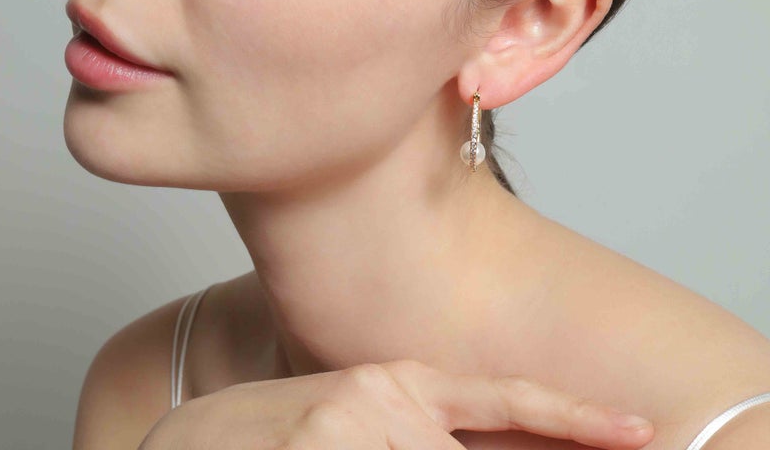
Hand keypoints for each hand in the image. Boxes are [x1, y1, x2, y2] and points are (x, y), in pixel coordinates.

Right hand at [137, 359, 653, 448]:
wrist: (186, 444)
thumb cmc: (275, 441)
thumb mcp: (356, 424)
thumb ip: (418, 431)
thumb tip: (461, 440)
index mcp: (400, 384)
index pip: (505, 401)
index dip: (575, 419)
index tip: (640, 431)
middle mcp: (384, 397)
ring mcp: (354, 422)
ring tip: (340, 448)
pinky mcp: (325, 442)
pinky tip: (342, 447)